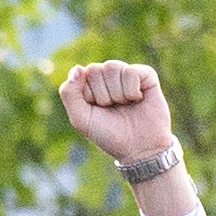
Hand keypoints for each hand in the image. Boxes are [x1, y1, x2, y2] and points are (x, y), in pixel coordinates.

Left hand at [57, 57, 177, 167]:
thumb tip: (78, 68)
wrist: (139, 148)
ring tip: (125, 105)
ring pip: (112, 67)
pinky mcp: (146, 75)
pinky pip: (131, 71)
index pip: (81, 75)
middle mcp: (107, 76)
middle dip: (102, 95)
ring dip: (117, 93)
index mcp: (90, 84)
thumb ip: (69, 94)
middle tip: (112, 108)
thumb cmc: (108, 134)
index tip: (97, 110)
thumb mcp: (81, 119)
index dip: (89, 96)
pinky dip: (132, 91)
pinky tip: (138, 99)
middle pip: (95, 69)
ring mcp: (126, 74)